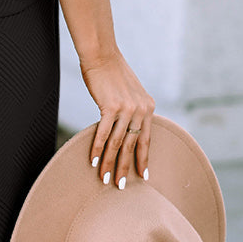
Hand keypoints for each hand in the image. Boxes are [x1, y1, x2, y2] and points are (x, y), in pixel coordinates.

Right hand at [79, 47, 154, 188]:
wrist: (102, 55)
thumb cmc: (112, 73)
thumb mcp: (130, 92)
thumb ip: (132, 110)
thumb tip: (126, 128)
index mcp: (148, 107)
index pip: (146, 139)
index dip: (144, 159)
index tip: (143, 176)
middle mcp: (141, 109)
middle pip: (132, 145)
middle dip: (126, 168)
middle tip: (121, 186)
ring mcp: (126, 108)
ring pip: (117, 143)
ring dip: (110, 163)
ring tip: (104, 179)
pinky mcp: (110, 106)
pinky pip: (103, 133)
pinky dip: (98, 149)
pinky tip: (93, 161)